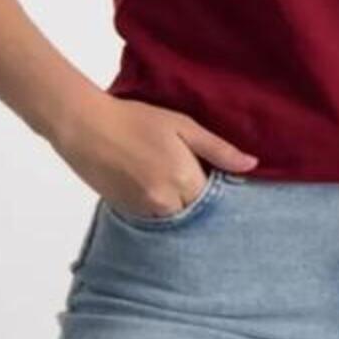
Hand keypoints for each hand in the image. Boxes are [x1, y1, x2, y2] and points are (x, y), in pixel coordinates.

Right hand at [52, 95, 260, 219]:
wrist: (86, 127)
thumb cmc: (135, 120)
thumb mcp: (182, 126)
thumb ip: (218, 149)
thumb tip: (252, 165)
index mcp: (184, 181)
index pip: (216, 198)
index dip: (219, 186)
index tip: (217, 174)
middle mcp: (166, 204)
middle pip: (197, 212)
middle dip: (200, 197)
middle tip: (192, 172)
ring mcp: (145, 212)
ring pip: (176, 217)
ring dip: (180, 204)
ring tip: (169, 176)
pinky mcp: (128, 214)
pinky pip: (155, 218)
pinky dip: (160, 206)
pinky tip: (152, 182)